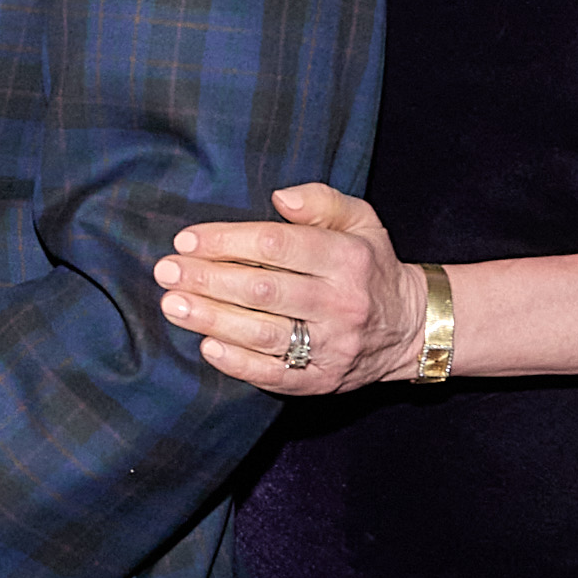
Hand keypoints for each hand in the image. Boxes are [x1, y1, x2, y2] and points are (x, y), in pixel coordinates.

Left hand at [159, 186, 427, 393]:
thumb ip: (322, 201)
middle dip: (208, 279)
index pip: (277, 244)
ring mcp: (332, 345)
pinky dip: (237, 362)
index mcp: (346, 257)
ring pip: (264, 332)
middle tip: (166, 271)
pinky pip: (275, 375)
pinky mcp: (322, 380)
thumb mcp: (361, 221)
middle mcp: (340, 302)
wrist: (410, 328)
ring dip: (211, 318)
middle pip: (264, 289)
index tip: (186, 240)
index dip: (227, 240)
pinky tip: (206, 346)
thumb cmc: (369, 265)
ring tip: (172, 305)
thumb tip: (279, 197)